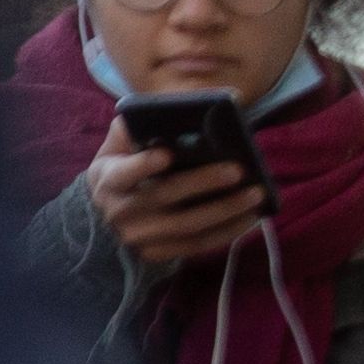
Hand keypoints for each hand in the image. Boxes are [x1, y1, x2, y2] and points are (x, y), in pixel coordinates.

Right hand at [88, 140, 269, 267]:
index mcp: (108, 179)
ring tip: (256, 194)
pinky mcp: (158, 254)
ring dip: (225, 210)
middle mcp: (120, 211)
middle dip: (203, 183)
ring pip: (187, 226)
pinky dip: (227, 232)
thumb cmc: (123, 169)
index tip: (168, 154)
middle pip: (165, 197)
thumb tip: (171, 110)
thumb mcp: (118, 147)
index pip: (124, 173)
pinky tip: (251, 217)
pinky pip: (197, 245)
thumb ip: (134, 128)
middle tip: (237, 170)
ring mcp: (140, 237)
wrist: (108, 214)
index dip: (144, 165)